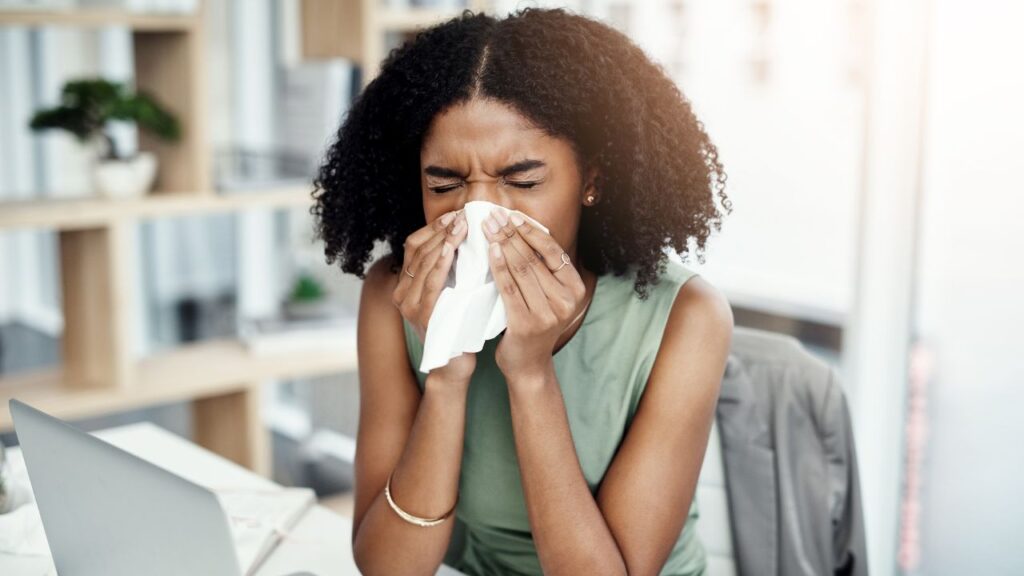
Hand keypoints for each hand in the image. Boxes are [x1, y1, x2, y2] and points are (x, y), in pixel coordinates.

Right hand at [392, 209, 476, 385]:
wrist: (455, 365)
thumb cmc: (458, 325)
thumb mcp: (451, 291)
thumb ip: (450, 269)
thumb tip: (464, 234)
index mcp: (406, 285)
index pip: (415, 246)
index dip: (433, 228)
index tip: (456, 214)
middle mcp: (401, 294)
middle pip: (418, 251)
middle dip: (441, 230)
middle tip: (462, 215)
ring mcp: (409, 306)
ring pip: (424, 263)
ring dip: (443, 241)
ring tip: (461, 225)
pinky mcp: (422, 317)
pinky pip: (431, 284)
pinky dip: (440, 264)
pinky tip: (451, 249)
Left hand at [481, 208, 587, 379]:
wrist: (528, 364)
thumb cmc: (534, 324)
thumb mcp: (548, 296)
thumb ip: (543, 270)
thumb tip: (523, 229)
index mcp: (576, 289)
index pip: (553, 251)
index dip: (531, 231)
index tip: (512, 215)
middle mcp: (566, 301)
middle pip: (534, 258)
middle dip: (511, 233)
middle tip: (493, 215)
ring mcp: (548, 313)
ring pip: (521, 270)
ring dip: (502, 244)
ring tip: (487, 228)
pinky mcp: (526, 324)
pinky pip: (509, 288)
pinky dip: (498, 266)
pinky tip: (490, 251)